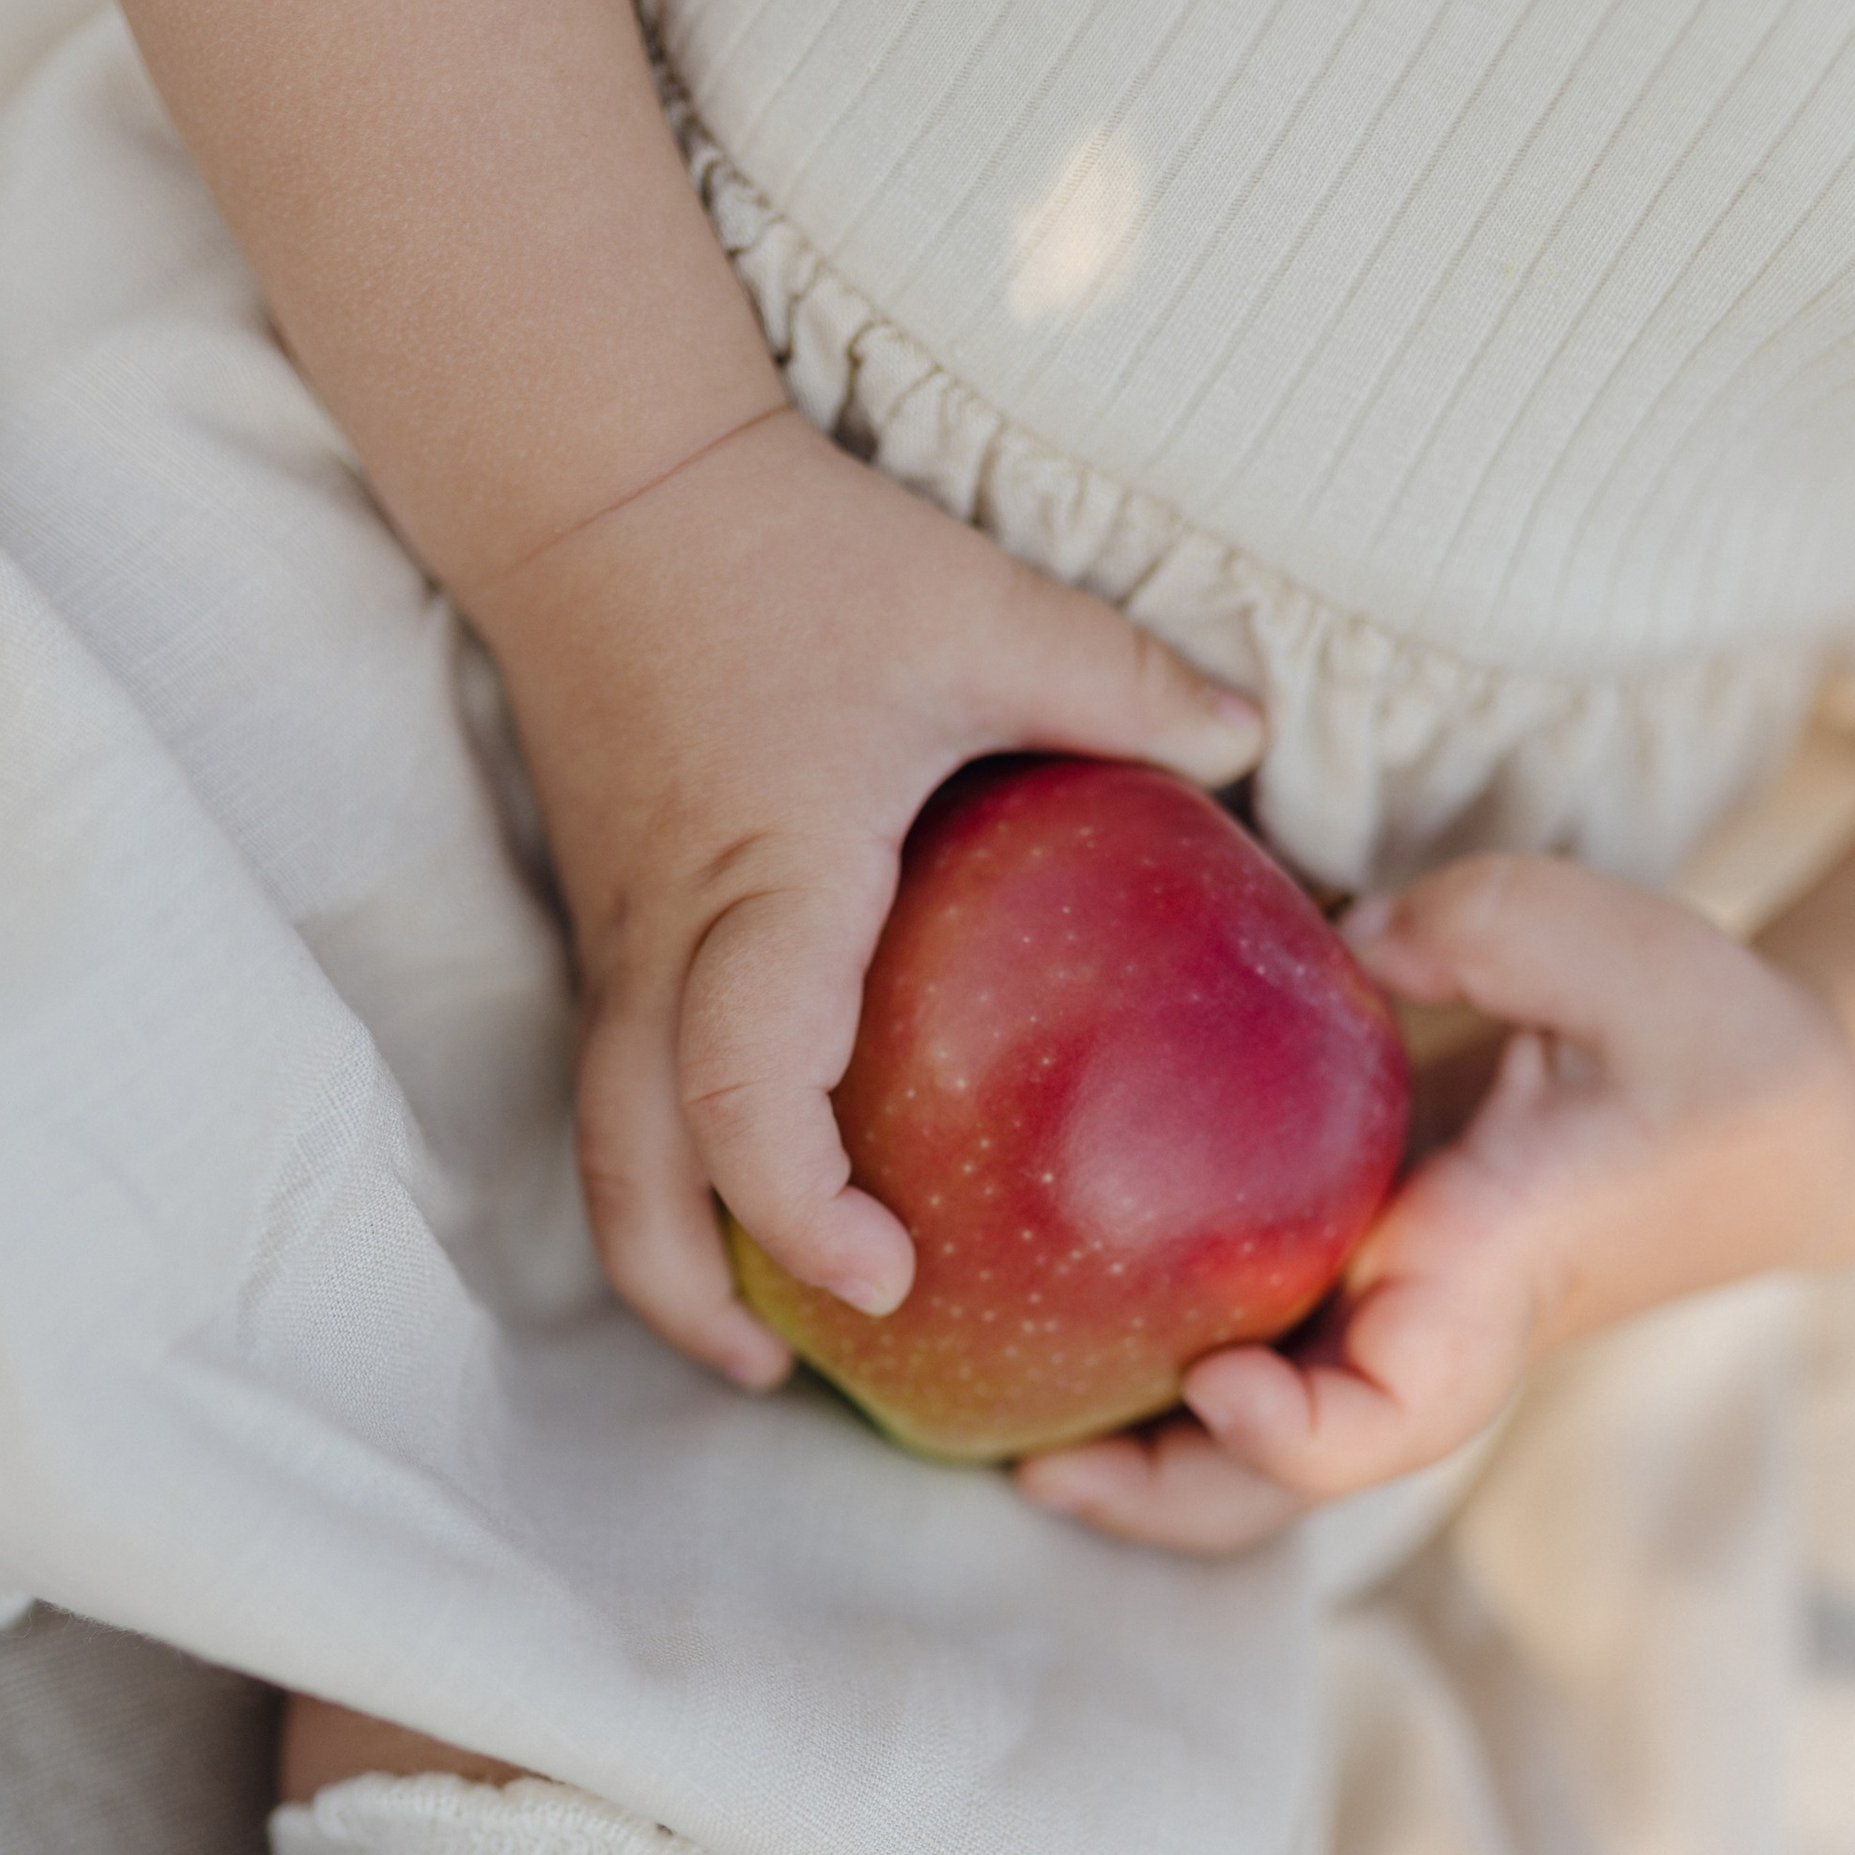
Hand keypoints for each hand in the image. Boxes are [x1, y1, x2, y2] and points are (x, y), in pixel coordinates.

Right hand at [484, 405, 1263, 1382]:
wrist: (595, 488)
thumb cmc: (787, 551)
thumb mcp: (976, 608)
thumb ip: (1124, 683)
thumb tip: (1258, 743)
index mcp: (765, 884)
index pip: (746, 1093)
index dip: (800, 1210)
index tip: (890, 1276)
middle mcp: (668, 941)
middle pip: (631, 1170)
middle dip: (700, 1292)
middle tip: (797, 1367)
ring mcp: (617, 939)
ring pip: (602, 1143)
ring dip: (668, 1251)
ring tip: (757, 1334)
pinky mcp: (607, 922)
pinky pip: (619, 1083)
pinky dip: (668, 1168)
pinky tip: (743, 1200)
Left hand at [1017, 852, 1854, 1555]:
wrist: (1775, 1132)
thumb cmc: (1710, 1045)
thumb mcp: (1628, 950)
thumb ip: (1488, 926)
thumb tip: (1344, 937)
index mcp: (1491, 1270)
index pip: (1395, 1407)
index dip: (1298, 1430)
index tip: (1212, 1382)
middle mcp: (1430, 1327)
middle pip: (1296, 1478)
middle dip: (1166, 1497)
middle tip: (1037, 1470)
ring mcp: (1395, 1329)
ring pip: (1265, 1458)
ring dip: (1145, 1472)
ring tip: (1017, 1449)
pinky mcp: (1367, 1296)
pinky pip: (1258, 1377)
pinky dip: (1163, 1399)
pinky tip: (1057, 1348)